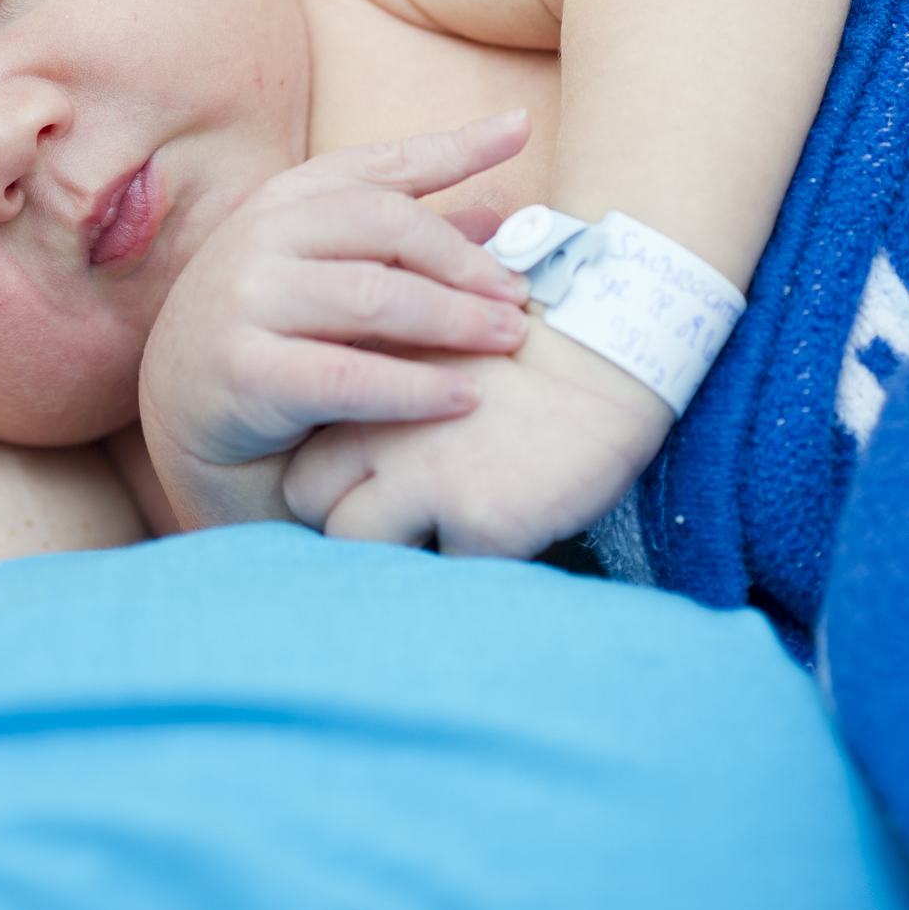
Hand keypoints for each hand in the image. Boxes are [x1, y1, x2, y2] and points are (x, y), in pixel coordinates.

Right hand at [139, 112, 533, 529]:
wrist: (189, 428)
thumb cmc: (277, 348)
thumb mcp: (336, 285)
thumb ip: (405, 250)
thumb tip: (500, 213)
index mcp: (283, 204)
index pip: (376, 166)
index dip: (452, 147)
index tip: (519, 130)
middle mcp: (256, 238)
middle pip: (383, 223)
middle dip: (463, 258)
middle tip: (519, 296)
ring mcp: (243, 301)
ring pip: (371, 296)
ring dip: (453, 319)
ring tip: (509, 340)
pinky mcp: (241, 372)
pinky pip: (346, 376)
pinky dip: (414, 388)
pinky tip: (463, 399)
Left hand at [281, 320, 673, 557]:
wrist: (609, 342)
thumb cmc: (523, 345)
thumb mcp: (431, 346)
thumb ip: (383, 386)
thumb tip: (349, 436)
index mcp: (361, 384)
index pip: (300, 457)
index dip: (327, 475)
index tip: (361, 479)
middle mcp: (377, 434)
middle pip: (308, 501)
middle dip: (342, 511)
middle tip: (398, 506)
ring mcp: (425, 481)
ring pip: (359, 544)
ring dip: (394, 540)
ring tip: (447, 517)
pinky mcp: (481, 520)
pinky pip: (450, 567)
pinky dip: (471, 554)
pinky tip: (507, 519)